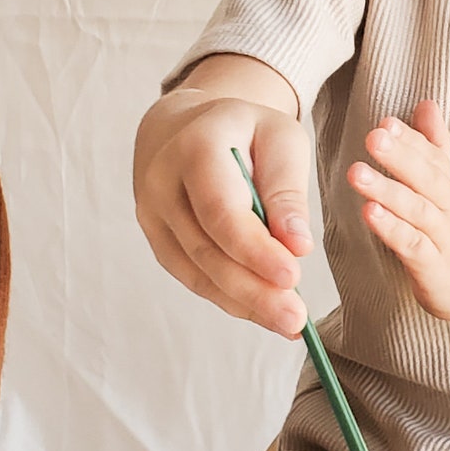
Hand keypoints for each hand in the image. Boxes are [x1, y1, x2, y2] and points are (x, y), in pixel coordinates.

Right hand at [135, 88, 313, 337]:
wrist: (187, 127)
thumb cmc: (244, 131)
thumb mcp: (280, 138)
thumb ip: (287, 189)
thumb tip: (297, 245)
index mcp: (195, 147)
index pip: (221, 209)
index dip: (255, 249)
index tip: (293, 277)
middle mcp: (162, 182)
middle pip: (207, 249)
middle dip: (254, 290)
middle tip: (295, 319)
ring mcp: (152, 214)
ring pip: (198, 272)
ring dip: (244, 303)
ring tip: (287, 323)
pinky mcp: (157, 239)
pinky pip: (193, 277)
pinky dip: (230, 298)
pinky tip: (262, 311)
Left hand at [348, 100, 449, 320]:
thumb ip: (436, 145)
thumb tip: (426, 103)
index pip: (432, 156)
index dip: (410, 139)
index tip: (386, 122)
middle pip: (426, 178)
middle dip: (400, 156)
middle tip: (374, 137)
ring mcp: (443, 237)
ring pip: (417, 210)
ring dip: (388, 191)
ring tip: (357, 173)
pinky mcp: (434, 266)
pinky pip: (412, 246)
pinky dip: (392, 229)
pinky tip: (369, 213)